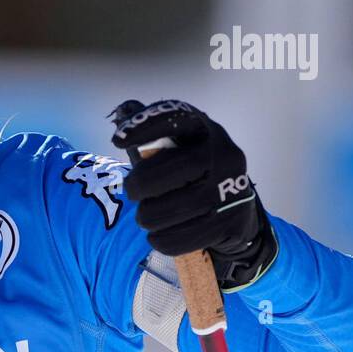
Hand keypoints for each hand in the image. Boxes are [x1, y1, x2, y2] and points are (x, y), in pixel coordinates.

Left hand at [110, 99, 276, 289]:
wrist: (235, 210)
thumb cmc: (192, 173)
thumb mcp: (177, 147)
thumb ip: (151, 131)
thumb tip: (122, 112)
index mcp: (206, 132)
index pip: (178, 118)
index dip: (146, 126)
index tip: (117, 140)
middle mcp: (226, 156)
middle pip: (180, 168)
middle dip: (143, 183)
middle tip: (130, 192)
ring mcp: (234, 190)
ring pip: (180, 207)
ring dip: (150, 216)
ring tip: (144, 217)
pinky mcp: (233, 223)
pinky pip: (187, 237)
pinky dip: (163, 239)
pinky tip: (156, 235)